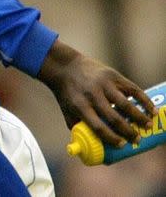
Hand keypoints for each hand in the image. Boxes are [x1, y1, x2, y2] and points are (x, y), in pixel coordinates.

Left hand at [38, 40, 155, 146]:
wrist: (65, 67)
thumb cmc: (68, 94)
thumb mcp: (67, 111)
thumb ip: (78, 129)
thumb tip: (92, 149)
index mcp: (79, 106)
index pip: (98, 126)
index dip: (111, 138)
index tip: (122, 145)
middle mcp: (92, 95)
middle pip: (114, 117)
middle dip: (129, 131)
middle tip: (137, 140)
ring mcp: (103, 84)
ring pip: (125, 103)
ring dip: (140, 117)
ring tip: (148, 126)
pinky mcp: (112, 76)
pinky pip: (132, 89)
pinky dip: (144, 100)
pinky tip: (152, 109)